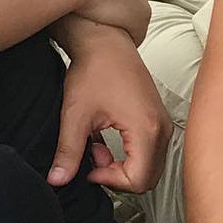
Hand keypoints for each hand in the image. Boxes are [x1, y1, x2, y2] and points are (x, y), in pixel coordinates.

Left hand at [49, 21, 168, 190]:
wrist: (106, 42)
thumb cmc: (94, 71)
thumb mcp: (76, 115)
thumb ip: (68, 152)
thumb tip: (58, 180)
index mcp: (146, 129)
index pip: (139, 180)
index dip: (110, 180)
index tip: (89, 166)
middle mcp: (162, 129)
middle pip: (148, 178)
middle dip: (117, 176)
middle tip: (93, 156)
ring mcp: (163, 124)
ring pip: (149, 166)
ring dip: (123, 165)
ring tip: (98, 145)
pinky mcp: (159, 120)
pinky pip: (150, 152)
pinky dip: (129, 155)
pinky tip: (106, 139)